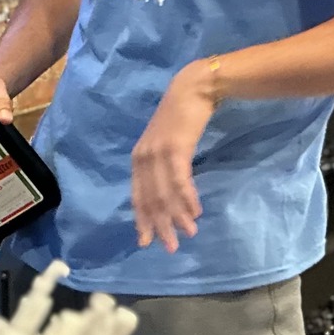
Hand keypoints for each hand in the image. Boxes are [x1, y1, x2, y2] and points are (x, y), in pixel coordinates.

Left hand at [130, 64, 215, 251]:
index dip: (143, 221)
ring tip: (188, 233)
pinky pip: (180, 181)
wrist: (195, 87)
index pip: (137, 197)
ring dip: (177, 216)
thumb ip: (164, 163)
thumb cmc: (184, 114)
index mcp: (139, 158)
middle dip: (160, 226)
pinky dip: (187, 199)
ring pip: (165, 194)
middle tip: (171, 247)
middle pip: (149, 200)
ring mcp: (158, 153)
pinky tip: (195, 211)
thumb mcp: (168, 141)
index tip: (148, 242)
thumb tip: (169, 189)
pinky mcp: (176, 148)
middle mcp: (143, 158)